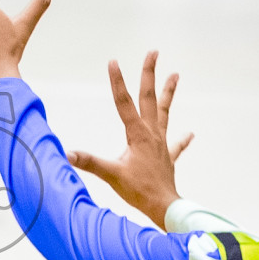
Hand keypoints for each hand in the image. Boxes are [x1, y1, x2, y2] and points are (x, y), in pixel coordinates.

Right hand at [67, 51, 194, 228]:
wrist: (164, 207)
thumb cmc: (139, 191)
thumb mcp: (112, 175)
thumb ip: (90, 162)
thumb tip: (68, 153)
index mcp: (137, 135)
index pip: (124, 102)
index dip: (117, 81)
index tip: (113, 61)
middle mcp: (152, 134)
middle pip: (150, 98)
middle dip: (149, 74)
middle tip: (153, 52)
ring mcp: (161, 144)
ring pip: (165, 112)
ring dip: (168, 93)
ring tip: (175, 75)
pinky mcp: (167, 157)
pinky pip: (176, 144)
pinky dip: (182, 138)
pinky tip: (190, 134)